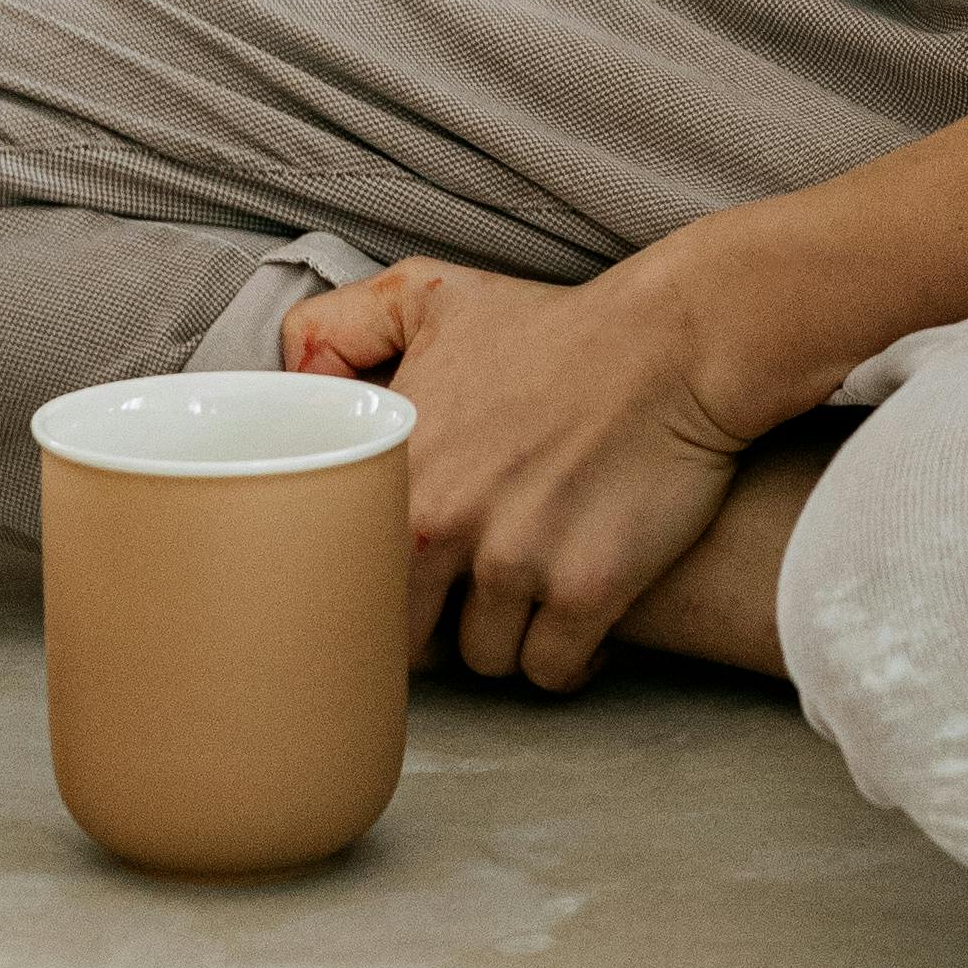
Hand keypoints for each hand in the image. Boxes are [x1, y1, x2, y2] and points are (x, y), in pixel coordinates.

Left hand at [283, 243, 776, 687]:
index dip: (374, 587)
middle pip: (412, 640)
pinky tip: (577, 615)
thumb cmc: (554, 328)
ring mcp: (519, 562)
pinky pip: (551, 672)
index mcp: (397, 469)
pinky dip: (565, 657)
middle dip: (440, 623)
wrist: (677, 341)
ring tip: (533, 588)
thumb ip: (343, 329)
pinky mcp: (588, 592)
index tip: (404, 578)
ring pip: (486, 660)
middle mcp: (447, 523)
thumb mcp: (434, 295)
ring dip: (507, 637)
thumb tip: (290, 372)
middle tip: (474, 587)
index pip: (345, 581)